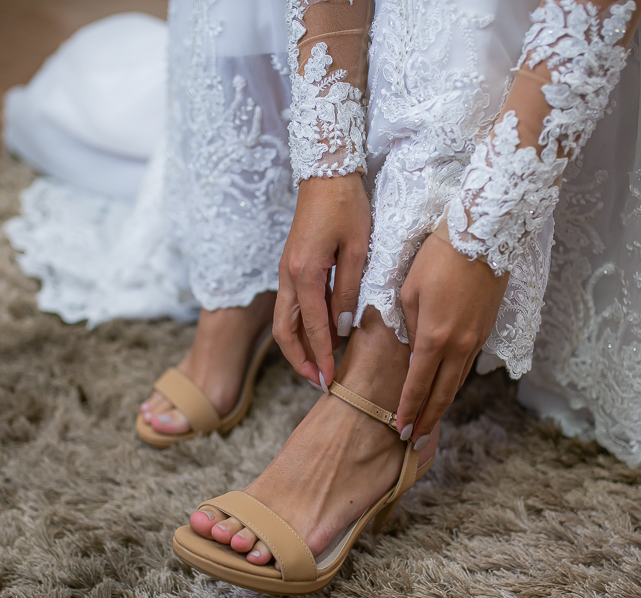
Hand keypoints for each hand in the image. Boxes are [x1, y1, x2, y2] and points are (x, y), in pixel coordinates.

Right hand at [274, 174, 370, 388]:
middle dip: (300, 360)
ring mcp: (287, 271)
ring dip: (297, 347)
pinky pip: (291, 306)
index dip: (321, 357)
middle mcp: (288, 275)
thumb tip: (342, 327)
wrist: (326, 172)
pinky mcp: (292, 266)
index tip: (329, 381)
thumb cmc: (346, 206)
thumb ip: (348, 290)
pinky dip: (301, 328)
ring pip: (284, 320)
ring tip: (318, 367)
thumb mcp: (356, 249)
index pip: (311, 328)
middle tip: (319, 382)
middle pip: (284, 331)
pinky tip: (321, 337)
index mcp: (304, 273)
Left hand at [398, 233, 508, 441]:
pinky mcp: (485, 329)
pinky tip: (446, 388)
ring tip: (429, 421)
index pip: (419, 385)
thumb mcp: (409, 291)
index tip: (401, 430)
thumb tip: (412, 350)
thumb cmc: (437, 257)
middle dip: (428, 419)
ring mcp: (476, 339)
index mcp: (435, 337)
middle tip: (415, 439)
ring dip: (443, 404)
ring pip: (458, 382)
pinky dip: (455, 382)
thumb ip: (408, 326)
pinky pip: (467, 365)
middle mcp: (459, 345)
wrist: (483, 236)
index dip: (409, 410)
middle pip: (442, 394)